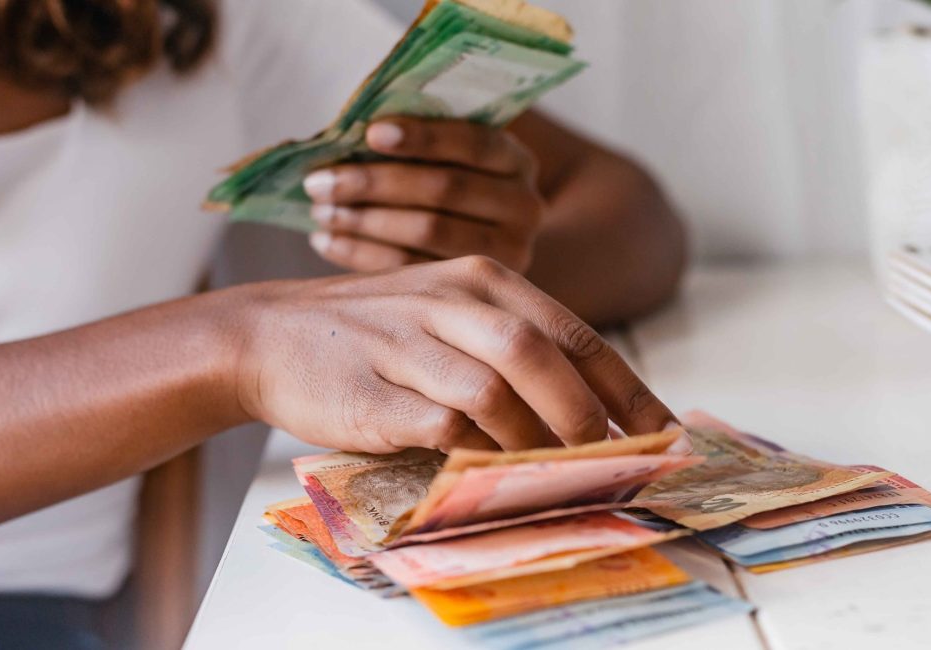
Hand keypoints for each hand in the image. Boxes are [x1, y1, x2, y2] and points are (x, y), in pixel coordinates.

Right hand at [230, 256, 674, 453]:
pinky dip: (476, 455)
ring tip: (552, 473)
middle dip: (586, 416)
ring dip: (534, 442)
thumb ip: (512, 349)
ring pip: (494, 392)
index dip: (625, 386)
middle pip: (541, 355)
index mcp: (483, 279)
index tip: (663, 430)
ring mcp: (407, 343)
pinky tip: (490, 472)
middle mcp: (449, 301)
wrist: (268, 336)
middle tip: (608, 460)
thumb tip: (593, 416)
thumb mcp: (449, 317)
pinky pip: (441, 427)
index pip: (575, 332)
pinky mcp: (371, 392)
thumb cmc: (376, 335)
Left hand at [303, 118, 542, 272]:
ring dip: (365, 220)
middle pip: (445, 190)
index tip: (370, 132)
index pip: (473, 143)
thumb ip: (414, 141)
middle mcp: (525, 207)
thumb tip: (346, 133)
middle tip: (319, 181)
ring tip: (321, 211)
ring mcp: (508, 253)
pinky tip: (327, 241)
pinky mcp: (476, 289)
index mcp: (517, 160)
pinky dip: (363, 253)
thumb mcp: (449, 154)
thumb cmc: (447, 180)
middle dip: (375, 183)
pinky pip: (413, 268)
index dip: (422, 137)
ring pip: (428, 232)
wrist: (481, 236)